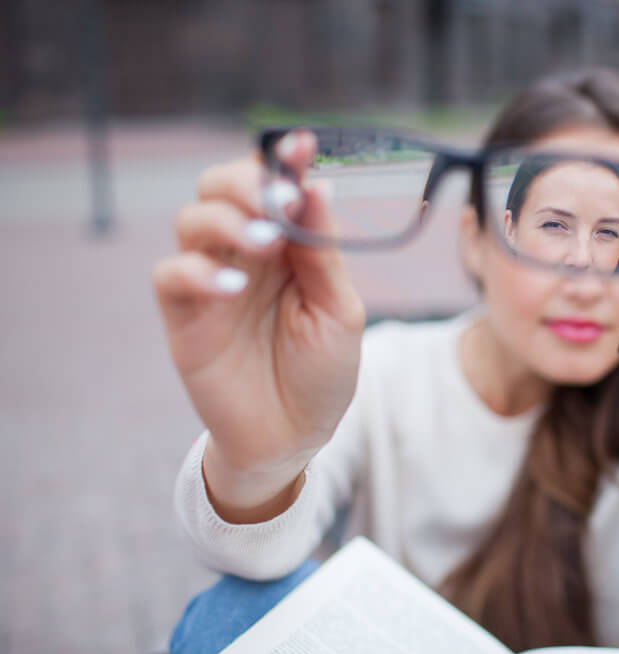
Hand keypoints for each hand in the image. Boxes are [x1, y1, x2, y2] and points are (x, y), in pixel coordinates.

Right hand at [153, 130, 364, 480]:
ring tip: (266, 243)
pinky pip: (171, 275)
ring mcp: (212, 281)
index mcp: (288, 246)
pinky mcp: (185, 316)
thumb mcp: (338, 310)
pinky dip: (198, 271)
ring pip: (192, 220)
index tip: (303, 143)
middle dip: (247, 182)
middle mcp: (245, 253)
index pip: (275, 186)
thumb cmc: (321, 371)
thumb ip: (323, 252)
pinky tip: (233, 286)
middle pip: (221, 187)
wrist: (294, 436)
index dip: (284, 160)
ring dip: (228, 220)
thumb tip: (318, 184)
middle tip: (280, 200)